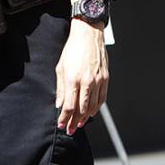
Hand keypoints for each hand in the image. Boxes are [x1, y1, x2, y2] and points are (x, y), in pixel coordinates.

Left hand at [55, 19, 108, 134]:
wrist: (88, 36)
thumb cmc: (73, 50)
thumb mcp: (60, 68)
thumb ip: (60, 88)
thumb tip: (59, 104)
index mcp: (73, 79)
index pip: (69, 105)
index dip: (65, 118)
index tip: (61, 125)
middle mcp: (86, 82)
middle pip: (81, 109)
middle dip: (75, 122)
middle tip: (70, 129)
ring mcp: (98, 81)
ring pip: (93, 106)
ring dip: (86, 118)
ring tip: (80, 124)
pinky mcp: (105, 79)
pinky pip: (102, 98)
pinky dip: (97, 108)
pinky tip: (91, 112)